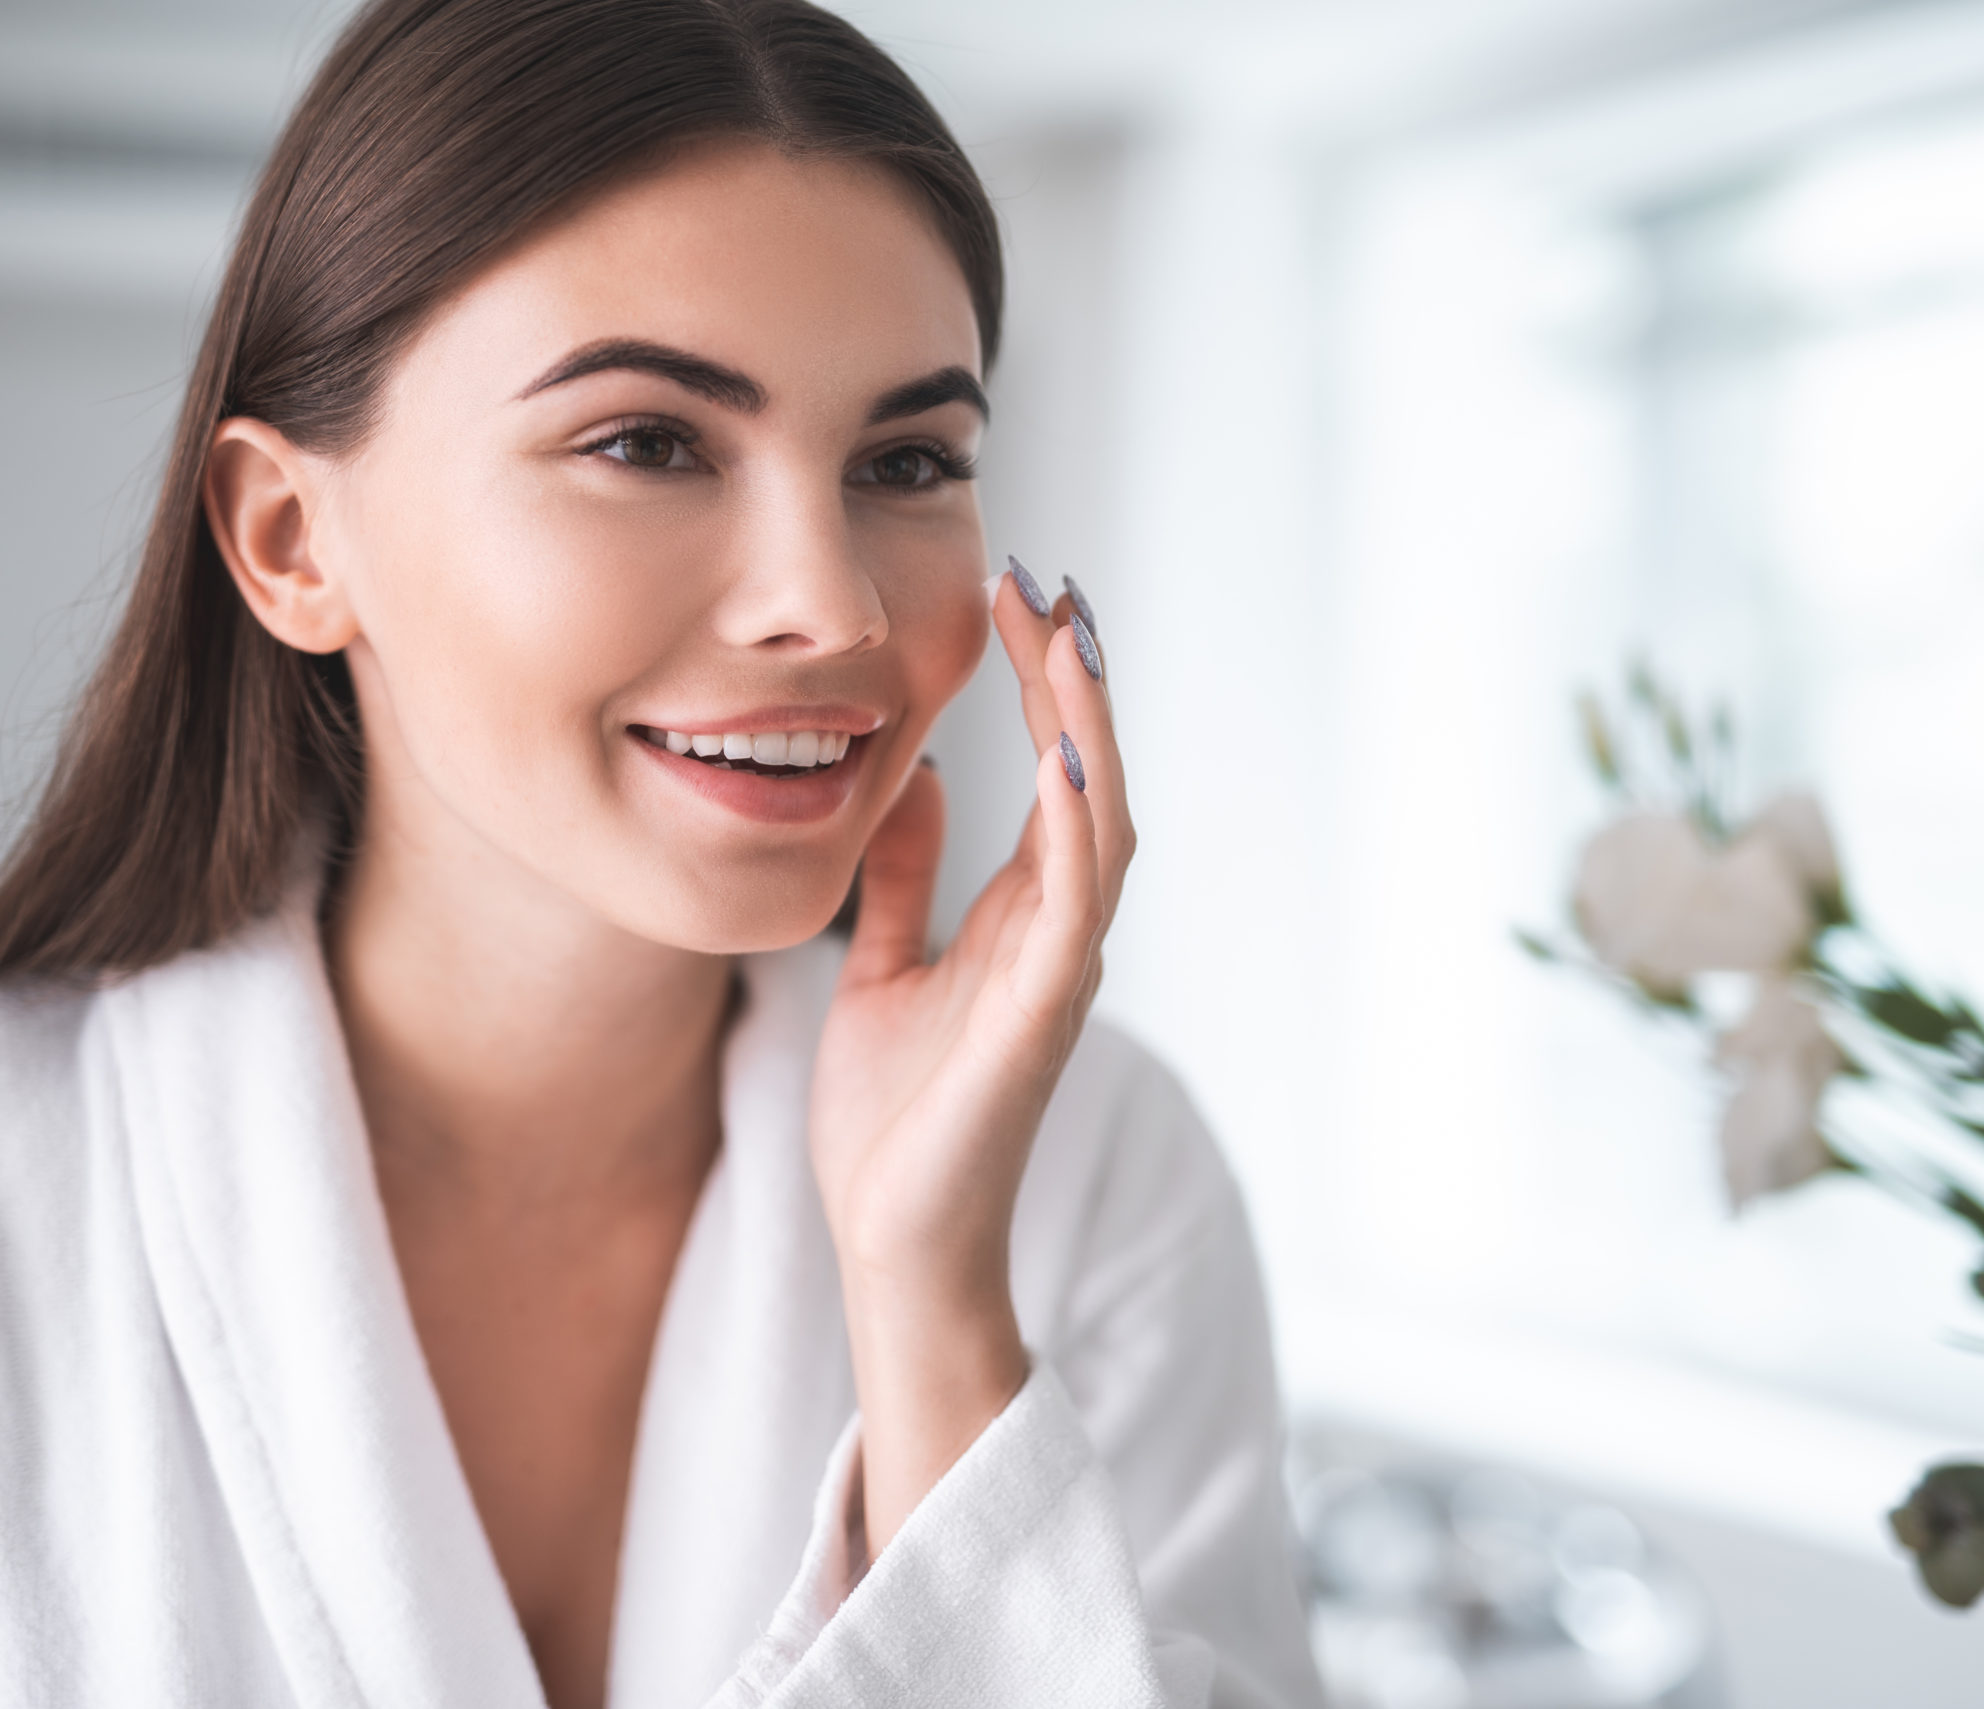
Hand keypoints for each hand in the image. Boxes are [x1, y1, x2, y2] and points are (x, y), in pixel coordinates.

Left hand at [808, 569, 1131, 1554]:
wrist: (894, 1241)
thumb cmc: (894, 1118)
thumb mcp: (884, 968)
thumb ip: (904, 881)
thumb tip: (905, 783)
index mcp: (1023, 914)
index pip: (1050, 770)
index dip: (1039, 681)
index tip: (1013, 592)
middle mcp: (1058, 930)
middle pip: (1088, 774)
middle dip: (1072, 676)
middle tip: (1049, 580)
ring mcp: (1059, 971)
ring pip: (1100, 823)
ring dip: (1089, 725)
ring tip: (1069, 634)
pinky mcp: (1041, 1016)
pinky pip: (1074, 906)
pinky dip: (1078, 829)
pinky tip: (1062, 756)